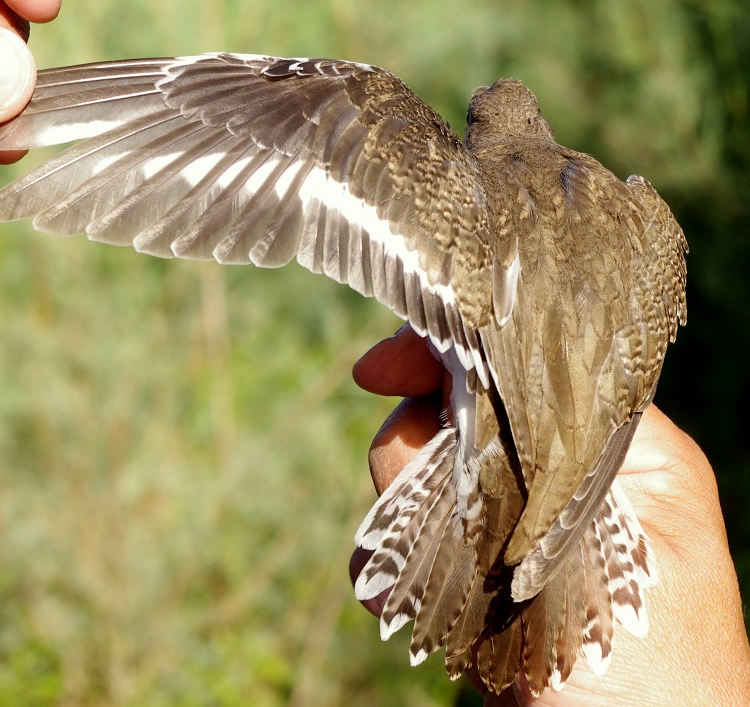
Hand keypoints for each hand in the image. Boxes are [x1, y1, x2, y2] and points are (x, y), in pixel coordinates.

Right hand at [350, 324, 749, 705]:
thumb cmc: (654, 676)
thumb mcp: (613, 545)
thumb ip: (539, 460)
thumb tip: (449, 406)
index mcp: (611, 448)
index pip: (519, 364)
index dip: (444, 355)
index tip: (377, 372)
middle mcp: (559, 477)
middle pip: (456, 414)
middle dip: (413, 450)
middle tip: (414, 502)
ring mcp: (513, 526)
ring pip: (424, 475)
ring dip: (396, 518)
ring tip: (402, 578)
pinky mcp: (479, 571)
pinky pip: (413, 538)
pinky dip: (391, 563)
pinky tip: (395, 598)